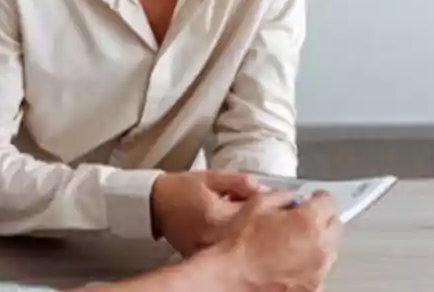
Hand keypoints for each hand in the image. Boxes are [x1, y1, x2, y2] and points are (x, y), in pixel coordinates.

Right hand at [150, 170, 264, 255]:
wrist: (154, 205)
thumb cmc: (179, 189)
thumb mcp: (211, 177)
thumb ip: (239, 182)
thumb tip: (265, 189)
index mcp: (218, 216)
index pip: (257, 213)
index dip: (270, 205)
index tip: (279, 201)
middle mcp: (215, 237)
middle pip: (252, 232)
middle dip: (260, 220)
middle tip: (262, 210)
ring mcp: (209, 249)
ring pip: (241, 242)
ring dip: (247, 232)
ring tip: (241, 219)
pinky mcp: (203, 256)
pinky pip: (226, 250)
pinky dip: (232, 241)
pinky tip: (229, 231)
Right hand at [211, 191, 341, 290]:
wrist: (231, 276)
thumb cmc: (240, 244)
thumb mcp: (257, 205)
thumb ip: (282, 196)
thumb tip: (293, 198)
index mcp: (308, 221)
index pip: (329, 202)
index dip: (318, 198)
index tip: (313, 200)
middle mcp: (320, 247)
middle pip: (335, 226)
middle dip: (321, 220)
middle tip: (302, 222)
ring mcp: (318, 271)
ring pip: (329, 250)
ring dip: (317, 244)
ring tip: (292, 245)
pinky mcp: (313, 288)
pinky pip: (319, 271)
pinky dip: (309, 266)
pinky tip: (289, 264)